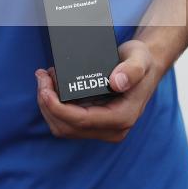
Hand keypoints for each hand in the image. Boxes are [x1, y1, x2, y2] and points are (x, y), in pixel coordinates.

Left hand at [35, 39, 162, 142]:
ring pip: (63, 128)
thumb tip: (116, 83)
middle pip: (67, 127)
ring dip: (47, 106)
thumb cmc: (141, 61)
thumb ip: (132, 70)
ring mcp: (102, 129)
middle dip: (47, 104)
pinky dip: (53, 107)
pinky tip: (50, 87)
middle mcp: (112, 129)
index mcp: (122, 118)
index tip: (45, 88)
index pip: (81, 121)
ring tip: (45, 79)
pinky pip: (66, 123)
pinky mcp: (94, 124)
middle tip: (42, 77)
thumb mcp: (139, 59)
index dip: (57, 107)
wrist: (145, 65)